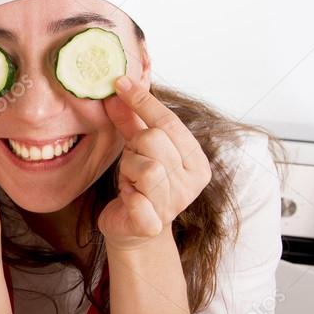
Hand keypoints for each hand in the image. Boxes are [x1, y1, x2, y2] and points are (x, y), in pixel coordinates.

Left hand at [98, 76, 212, 251]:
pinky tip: (128, 200)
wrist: (133, 231)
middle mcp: (191, 182)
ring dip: (128, 170)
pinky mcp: (152, 224)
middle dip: (134, 147)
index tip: (119, 82)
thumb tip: (117, 90)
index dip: (143, 101)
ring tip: (130, 182)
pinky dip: (127, 197)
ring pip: (146, 167)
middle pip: (155, 140)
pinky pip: (137, 200)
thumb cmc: (139, 187)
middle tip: (132, 162)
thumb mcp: (137, 150)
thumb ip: (131, 121)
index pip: (169, 122)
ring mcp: (175, 204)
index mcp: (196, 161)